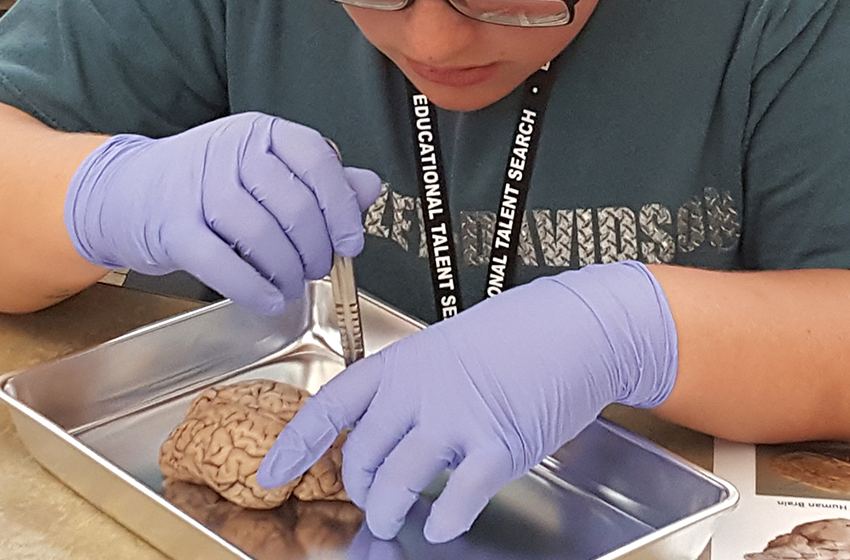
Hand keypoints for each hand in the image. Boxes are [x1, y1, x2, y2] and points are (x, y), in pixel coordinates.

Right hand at [64, 112, 381, 314]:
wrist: (126, 193)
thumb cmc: (204, 184)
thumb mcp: (263, 169)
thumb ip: (318, 178)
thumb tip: (369, 187)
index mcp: (259, 132)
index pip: (316, 160)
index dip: (341, 207)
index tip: (351, 242)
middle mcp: (229, 151)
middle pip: (292, 204)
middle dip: (314, 248)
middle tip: (317, 268)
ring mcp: (196, 188)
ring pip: (260, 235)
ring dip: (286, 271)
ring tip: (291, 285)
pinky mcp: (172, 227)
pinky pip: (222, 263)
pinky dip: (253, 287)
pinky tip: (269, 299)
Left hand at [255, 261, 678, 542]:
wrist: (579, 325)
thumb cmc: (517, 336)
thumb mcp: (445, 349)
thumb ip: (410, 389)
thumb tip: (381, 435)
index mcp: (400, 362)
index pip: (330, 407)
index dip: (294, 445)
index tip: (270, 474)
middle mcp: (420, 390)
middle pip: (363, 457)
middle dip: (360, 489)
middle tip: (369, 501)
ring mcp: (458, 418)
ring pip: (398, 483)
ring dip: (389, 511)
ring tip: (393, 519)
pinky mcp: (500, 445)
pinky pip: (457, 499)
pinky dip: (444, 519)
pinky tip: (442, 523)